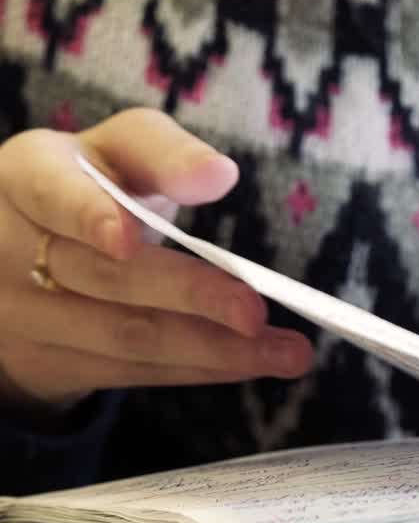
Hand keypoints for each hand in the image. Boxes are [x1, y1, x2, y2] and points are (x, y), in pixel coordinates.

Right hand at [0, 109, 312, 416]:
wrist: (21, 252)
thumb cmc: (92, 184)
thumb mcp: (118, 151)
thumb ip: (165, 153)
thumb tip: (218, 174)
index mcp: (26, 177)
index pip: (52, 193)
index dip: (88, 216)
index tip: (126, 238)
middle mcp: (11, 248)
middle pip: (105, 277)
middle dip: (187, 296)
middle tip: (254, 311)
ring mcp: (23, 314)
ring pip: (124, 336)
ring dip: (212, 348)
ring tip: (287, 353)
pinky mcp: (50, 362)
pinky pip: (130, 371)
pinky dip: (199, 368)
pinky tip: (252, 363)